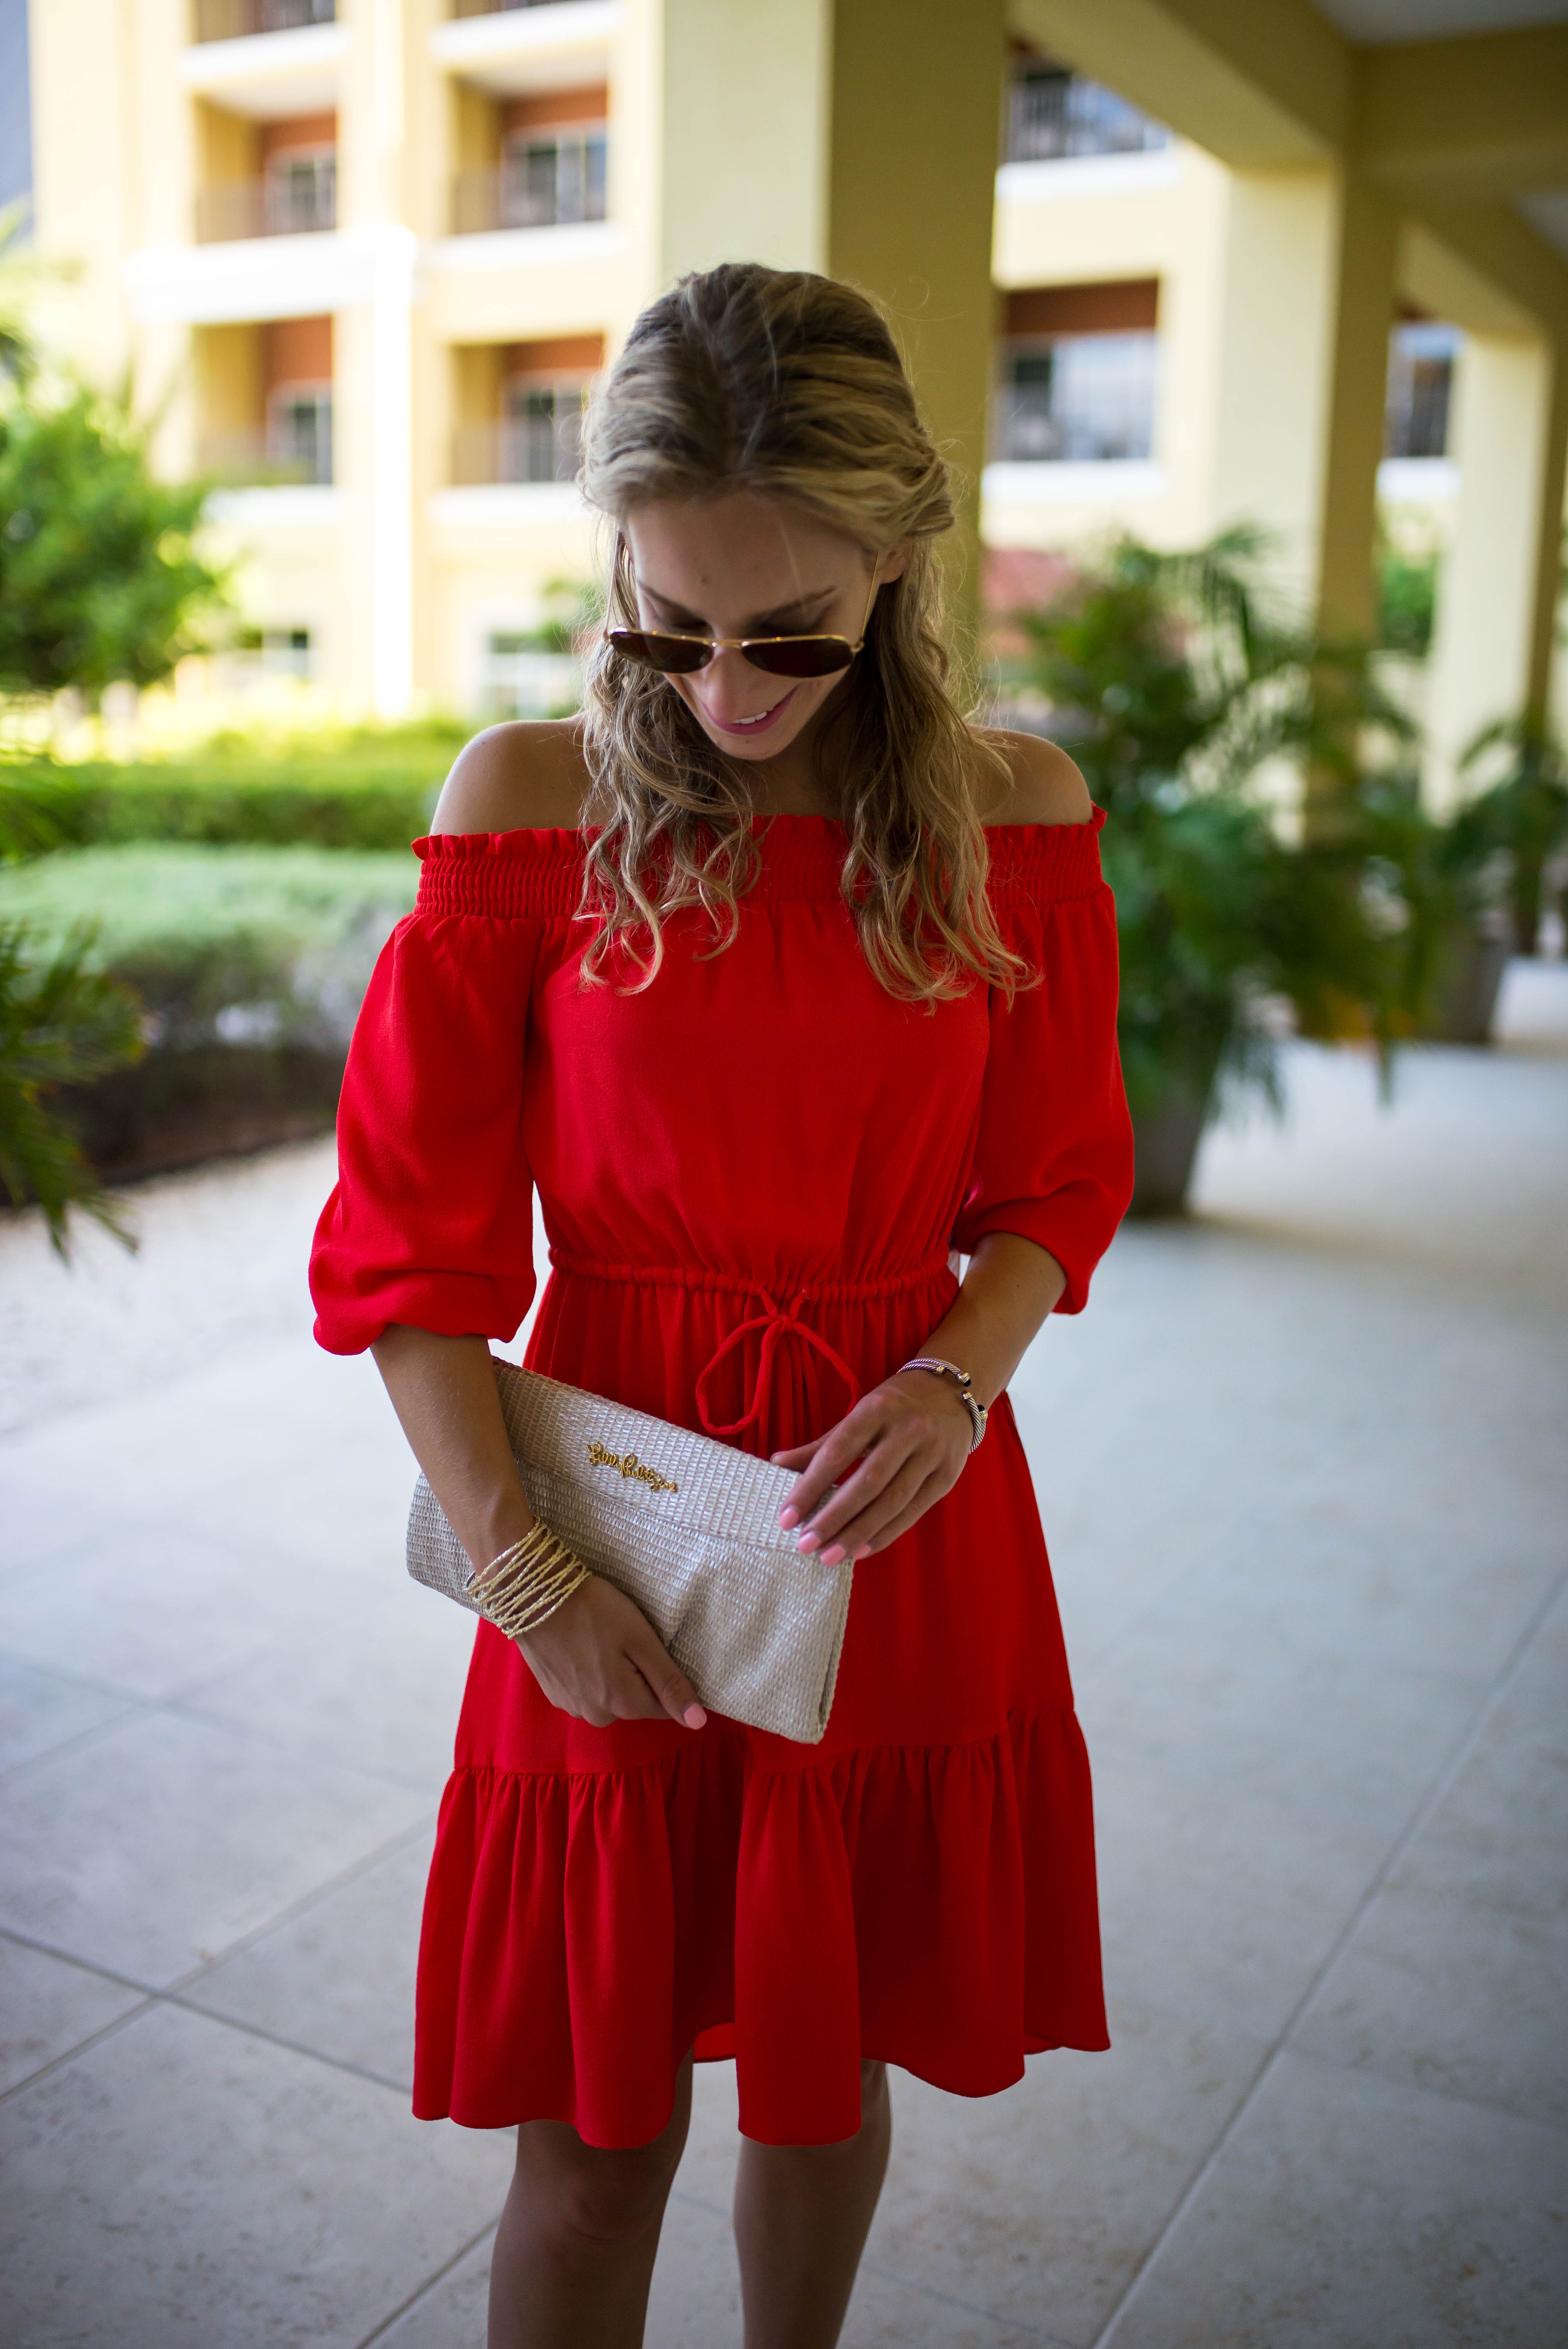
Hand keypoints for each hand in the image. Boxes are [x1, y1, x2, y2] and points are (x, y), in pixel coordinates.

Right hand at [513, 1574, 706, 1730]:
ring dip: (611, 1674)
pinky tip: (581, 1646)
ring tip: (601, 1639)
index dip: (663, 1676)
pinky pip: (585, 1690)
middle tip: (624, 1638)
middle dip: (637, 1675)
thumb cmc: (594, 1611)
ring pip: (608, 1696)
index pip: (662, 1706)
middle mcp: (597, 1715)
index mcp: (623, 1704)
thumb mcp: (641, 1641)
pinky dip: (588, 1672)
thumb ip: (669, 1683)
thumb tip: (698, 1722)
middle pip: (634, 1702)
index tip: (652, 1647)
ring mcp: (571, 1705)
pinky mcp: (553, 1693)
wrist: (534, 1595)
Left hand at [770, 1368, 972, 1563]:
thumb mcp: (859, 1414)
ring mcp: (931, 1454)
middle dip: (833, 1518)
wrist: (954, 1392)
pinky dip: (886, 1534)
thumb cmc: (895, 1406)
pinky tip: (861, 1551)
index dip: (810, 1487)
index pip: (837, 1452)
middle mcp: (907, 1430)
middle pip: (867, 1483)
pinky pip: (913, 1512)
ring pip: (892, 1502)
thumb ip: (821, 1444)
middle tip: (805, 1545)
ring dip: (858, 1533)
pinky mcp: (947, 1476)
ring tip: (830, 1556)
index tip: (786, 1518)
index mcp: (876, 1409)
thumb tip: (777, 1465)